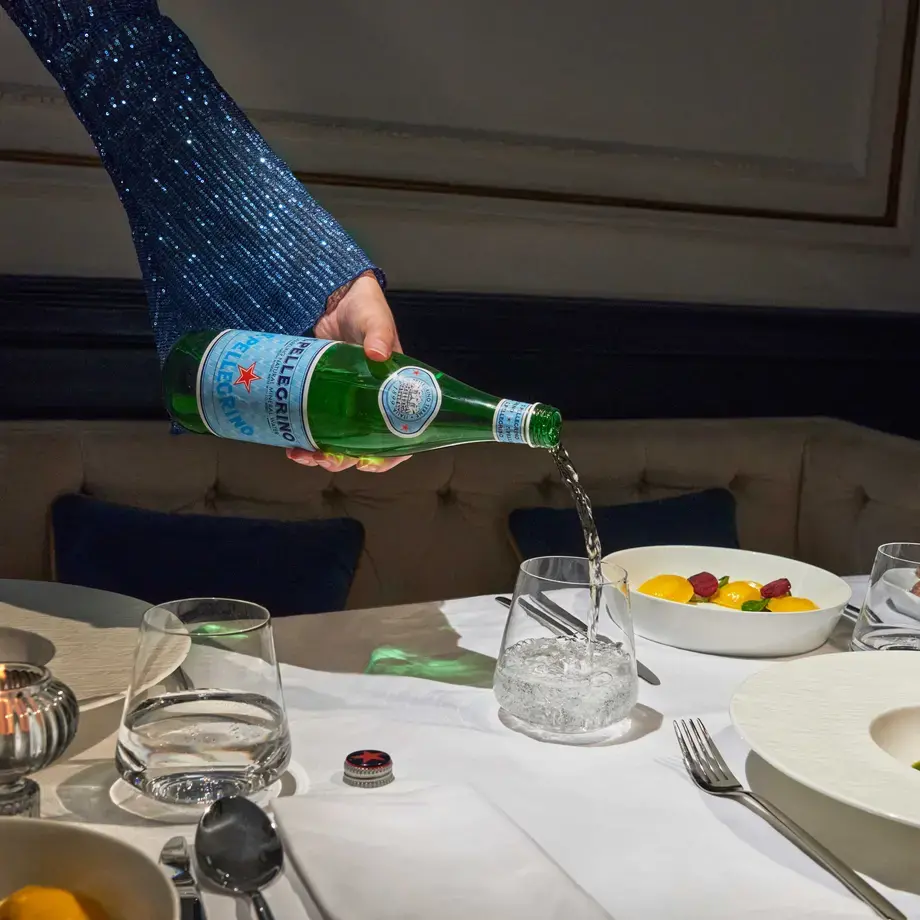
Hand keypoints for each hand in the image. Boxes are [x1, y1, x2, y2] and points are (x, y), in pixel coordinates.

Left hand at [287, 272, 410, 472]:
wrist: (336, 298)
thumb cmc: (366, 310)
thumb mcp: (376, 321)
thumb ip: (380, 334)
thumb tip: (377, 353)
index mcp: (395, 392)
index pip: (401, 434)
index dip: (389, 456)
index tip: (367, 464)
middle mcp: (372, 403)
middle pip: (363, 445)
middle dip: (344, 459)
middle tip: (324, 459)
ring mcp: (346, 402)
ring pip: (338, 441)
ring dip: (321, 455)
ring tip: (301, 455)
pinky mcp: (323, 396)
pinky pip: (316, 425)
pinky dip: (305, 438)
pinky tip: (290, 443)